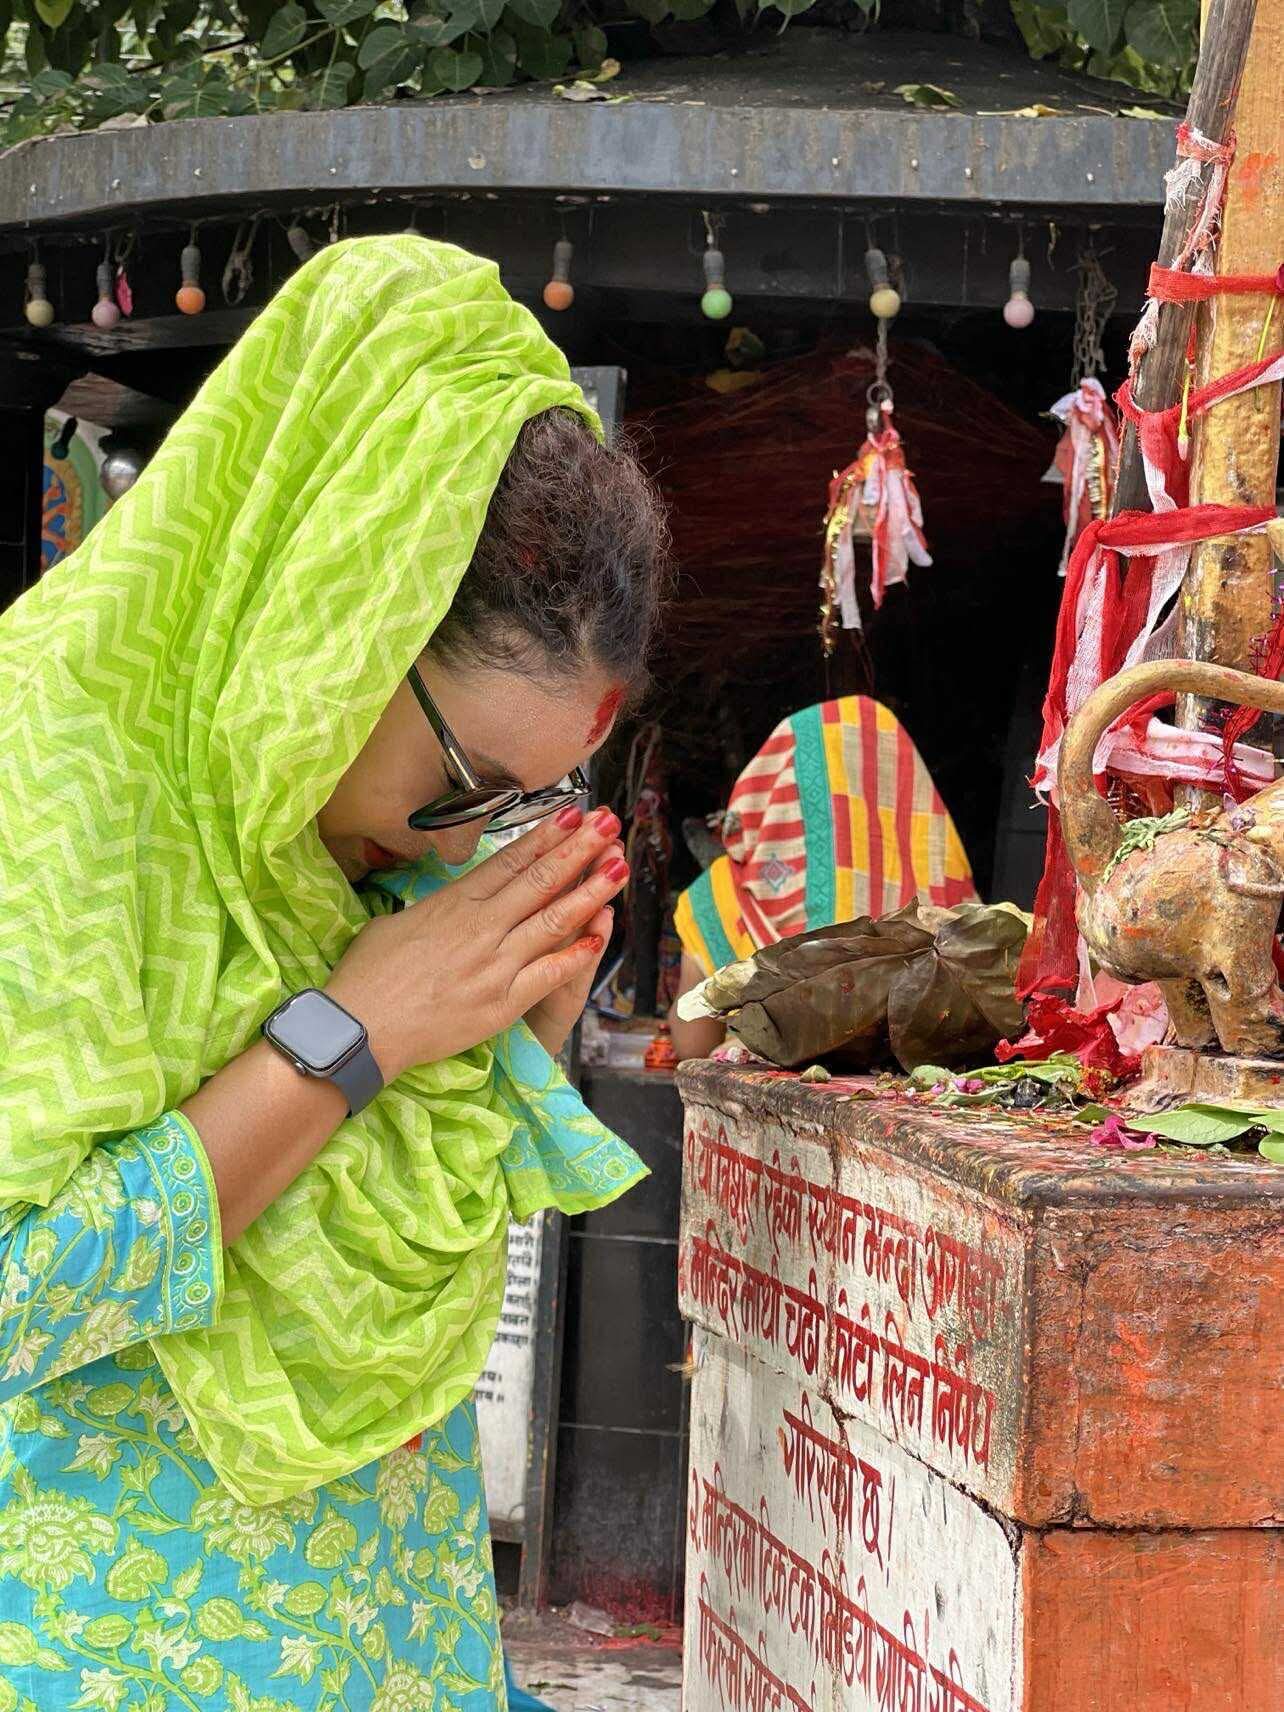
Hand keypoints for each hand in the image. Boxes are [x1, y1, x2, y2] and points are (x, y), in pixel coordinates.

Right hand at [325, 807, 626, 1083]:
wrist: (359, 1029)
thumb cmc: (368, 976)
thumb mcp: (396, 923)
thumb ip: (435, 908)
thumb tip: (453, 898)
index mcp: (454, 903)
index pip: (510, 861)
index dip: (546, 835)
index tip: (574, 813)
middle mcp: (481, 927)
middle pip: (539, 880)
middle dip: (579, 850)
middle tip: (609, 824)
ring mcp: (495, 964)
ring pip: (553, 920)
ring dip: (590, 892)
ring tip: (619, 866)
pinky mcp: (502, 1003)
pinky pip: (549, 973)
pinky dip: (576, 954)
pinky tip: (601, 934)